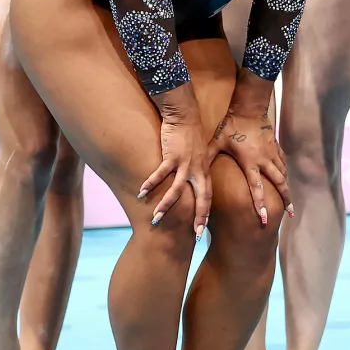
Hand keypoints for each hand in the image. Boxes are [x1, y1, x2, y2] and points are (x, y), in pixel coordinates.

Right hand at [138, 106, 211, 238]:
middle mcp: (197, 170)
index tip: (201, 229)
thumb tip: (196, 177)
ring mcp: (185, 163)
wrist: (184, 114)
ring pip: (177, 190)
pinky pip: (161, 173)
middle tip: (196, 235)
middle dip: (199, 217)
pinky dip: (151, 183)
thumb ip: (199, 166)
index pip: (208, 196)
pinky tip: (142, 192)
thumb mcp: (201, 152)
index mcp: (204, 170)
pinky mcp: (172, 156)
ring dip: (166, 205)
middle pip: (201, 198)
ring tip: (156, 219)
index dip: (205, 212)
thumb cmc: (190, 133)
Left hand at [211, 110, 291, 224]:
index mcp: (250, 162)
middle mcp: (264, 160)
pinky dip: (285, 171)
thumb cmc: (231, 125)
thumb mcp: (217, 142)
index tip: (264, 218)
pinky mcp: (275, 146)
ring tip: (290, 201)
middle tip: (290, 214)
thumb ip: (208, 157)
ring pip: (283, 174)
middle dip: (285, 199)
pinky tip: (286, 178)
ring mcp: (272, 153)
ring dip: (287, 188)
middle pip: (279, 183)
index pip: (256, 187)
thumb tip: (195, 171)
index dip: (260, 204)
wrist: (249, 107)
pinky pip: (283, 162)